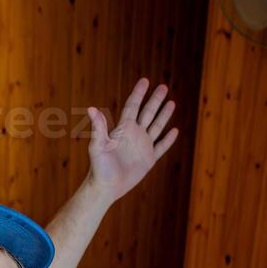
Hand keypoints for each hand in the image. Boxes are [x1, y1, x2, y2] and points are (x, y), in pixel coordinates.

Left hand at [86, 78, 177, 201]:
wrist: (106, 187)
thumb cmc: (99, 167)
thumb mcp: (98, 146)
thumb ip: (98, 127)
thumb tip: (91, 109)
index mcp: (123, 129)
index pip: (133, 106)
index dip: (139, 93)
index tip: (145, 81)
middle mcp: (134, 135)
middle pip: (147, 113)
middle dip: (156, 100)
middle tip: (164, 87)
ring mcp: (142, 147)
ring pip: (156, 127)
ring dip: (164, 115)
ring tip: (172, 103)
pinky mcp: (148, 160)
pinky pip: (161, 147)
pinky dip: (168, 139)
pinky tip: (175, 131)